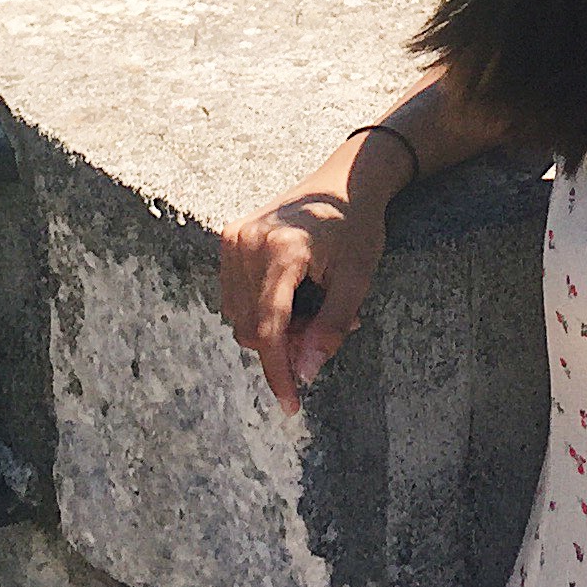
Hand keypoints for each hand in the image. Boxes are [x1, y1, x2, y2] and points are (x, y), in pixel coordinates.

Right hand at [219, 155, 393, 413]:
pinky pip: (234, 296)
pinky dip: (260, 310)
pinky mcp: (228, 237)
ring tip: (312, 307)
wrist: (344, 179)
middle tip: (324, 332)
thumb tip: (304, 373)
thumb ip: (331, 327)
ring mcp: (232, 238)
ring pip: (238, 316)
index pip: (268, 330)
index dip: (278, 373)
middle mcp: (246, 242)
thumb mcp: (358, 278)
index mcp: (281, 250)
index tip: (291, 406)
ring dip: (271, 329)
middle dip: (284, 346)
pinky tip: (291, 295)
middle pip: (250, 328)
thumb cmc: (357, 226)